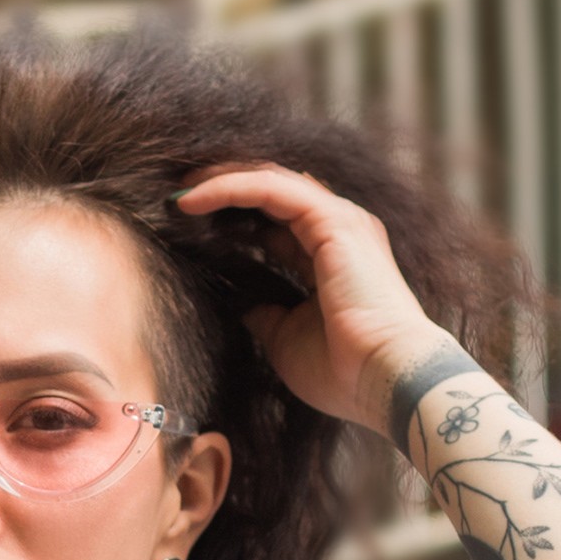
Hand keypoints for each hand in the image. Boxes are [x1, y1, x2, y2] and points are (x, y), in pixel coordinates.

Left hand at [171, 163, 450, 438]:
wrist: (385, 379)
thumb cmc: (343, 372)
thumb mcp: (286, 340)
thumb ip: (265, 316)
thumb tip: (244, 307)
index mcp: (329, 256)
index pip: (274, 220)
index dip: (231, 217)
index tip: (187, 226)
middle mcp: (337, 229)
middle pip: (271, 190)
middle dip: (223, 188)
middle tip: (175, 198)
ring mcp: (338, 220)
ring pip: (268, 180)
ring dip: (220, 181)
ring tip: (177, 193)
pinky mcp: (332, 221)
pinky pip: (270, 189)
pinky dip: (229, 188)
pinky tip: (192, 200)